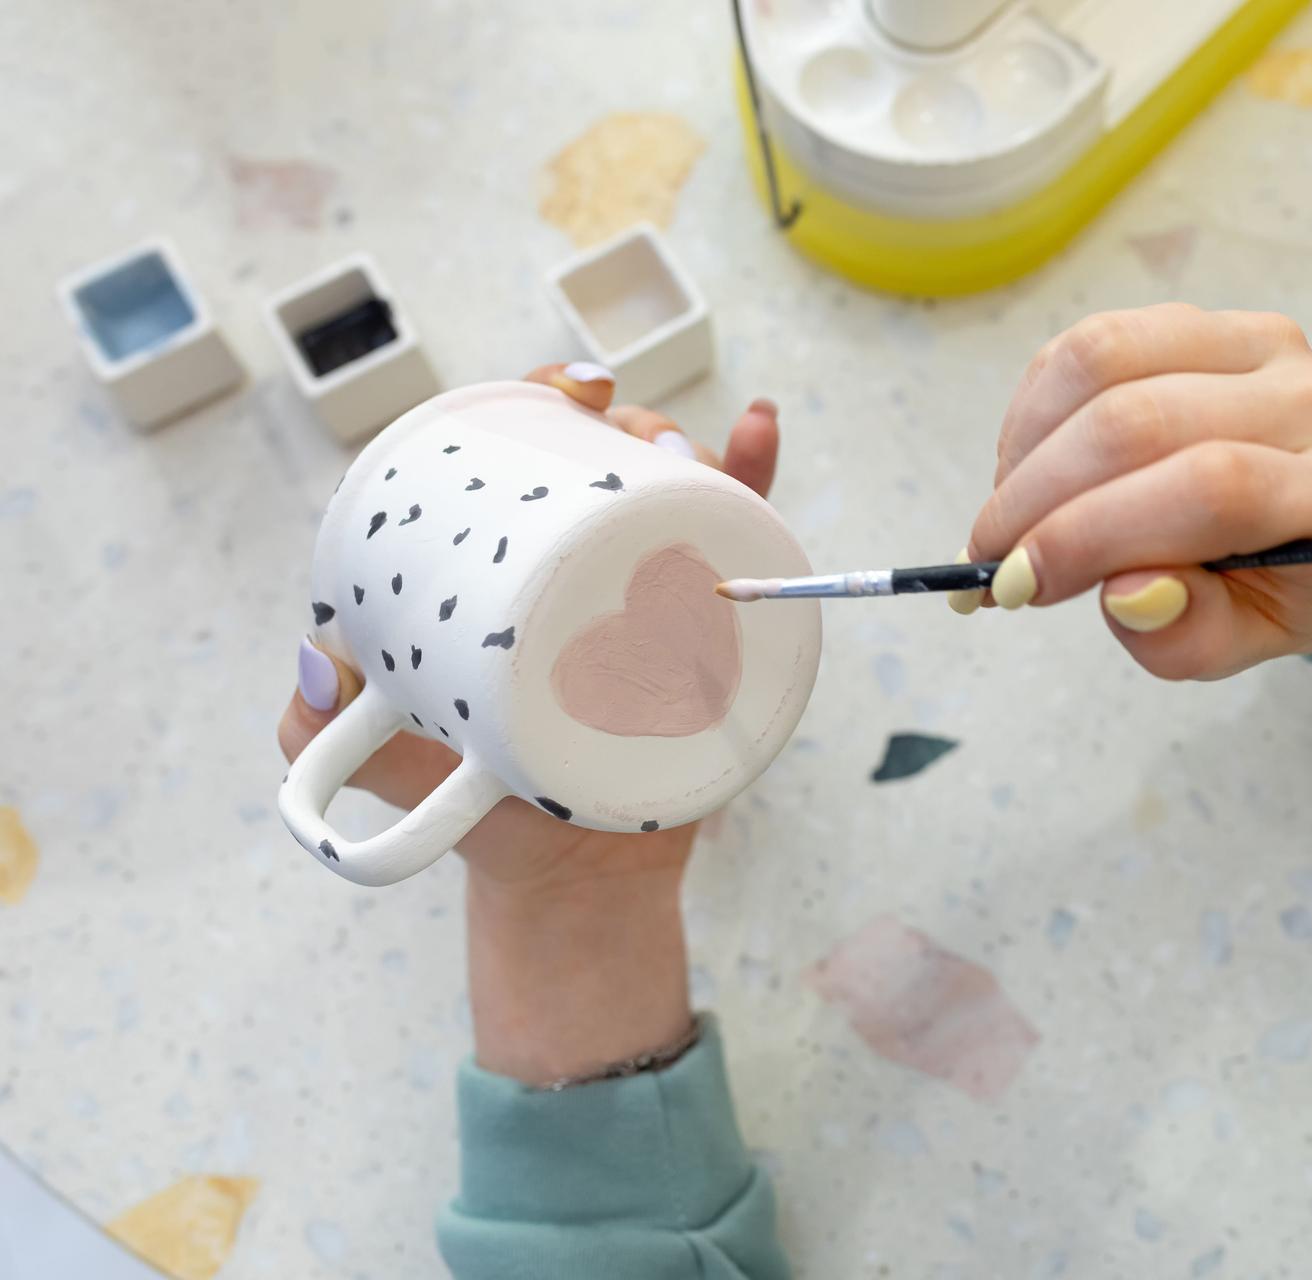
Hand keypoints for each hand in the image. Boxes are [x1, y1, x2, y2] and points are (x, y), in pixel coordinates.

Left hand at [279, 365, 779, 1080]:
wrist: (572, 882)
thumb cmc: (475, 812)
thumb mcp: (384, 766)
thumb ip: (316, 730)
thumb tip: (312, 658)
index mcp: (504, 569)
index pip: (520, 456)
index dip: (537, 403)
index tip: (558, 394)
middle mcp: (579, 566)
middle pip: (608, 456)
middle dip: (620, 414)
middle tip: (623, 426)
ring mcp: (650, 591)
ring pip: (676, 486)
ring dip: (683, 437)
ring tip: (681, 450)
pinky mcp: (713, 626)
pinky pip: (743, 538)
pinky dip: (755, 471)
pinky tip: (757, 422)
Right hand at [961, 305, 1311, 680]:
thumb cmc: (1277, 588)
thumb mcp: (1241, 643)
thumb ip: (1189, 634)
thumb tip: (1127, 594)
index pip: (1212, 490)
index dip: (1096, 533)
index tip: (1018, 585)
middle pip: (1144, 421)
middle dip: (1040, 497)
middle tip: (991, 558)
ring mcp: (1262, 345)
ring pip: (1106, 362)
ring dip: (1028, 445)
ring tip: (1007, 511)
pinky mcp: (1208, 319)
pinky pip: (1093, 342)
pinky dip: (1035, 408)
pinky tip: (1026, 465)